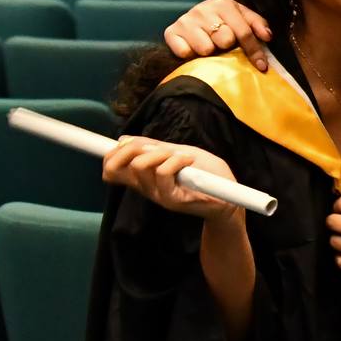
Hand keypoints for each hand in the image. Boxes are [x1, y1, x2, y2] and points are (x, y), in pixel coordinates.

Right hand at [101, 136, 242, 220]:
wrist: (231, 196)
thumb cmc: (207, 173)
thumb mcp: (177, 153)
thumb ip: (153, 147)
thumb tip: (123, 139)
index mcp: (143, 178)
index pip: (111, 170)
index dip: (109, 155)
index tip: (119, 143)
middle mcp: (146, 188)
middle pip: (116, 167)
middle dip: (132, 148)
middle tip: (157, 146)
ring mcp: (157, 195)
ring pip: (140, 165)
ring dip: (160, 152)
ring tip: (181, 156)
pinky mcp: (172, 200)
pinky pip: (162, 173)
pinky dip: (175, 160)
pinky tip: (189, 161)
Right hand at [165, 0, 273, 69]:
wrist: (192, 21)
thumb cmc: (223, 21)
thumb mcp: (242, 18)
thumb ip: (257, 25)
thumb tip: (267, 36)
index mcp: (222, 4)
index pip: (243, 32)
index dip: (254, 51)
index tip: (262, 67)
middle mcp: (202, 9)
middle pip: (225, 41)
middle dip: (227, 47)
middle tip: (222, 44)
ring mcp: (185, 20)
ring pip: (206, 49)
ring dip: (210, 52)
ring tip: (209, 45)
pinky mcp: (170, 32)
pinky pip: (185, 53)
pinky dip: (191, 55)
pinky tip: (193, 48)